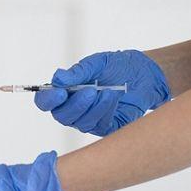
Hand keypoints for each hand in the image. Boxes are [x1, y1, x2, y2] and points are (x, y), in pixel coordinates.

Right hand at [35, 50, 170, 135]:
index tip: (60, 93)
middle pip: (62, 116)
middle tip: (90, 91)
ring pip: (82, 123)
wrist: (144, 74)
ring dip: (94, 108)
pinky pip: (100, 126)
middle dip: (76, 105)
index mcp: (64, 91)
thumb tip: (57, 79)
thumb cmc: (117, 66)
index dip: (48, 100)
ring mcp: (88, 119)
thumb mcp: (97, 63)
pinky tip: (114, 98)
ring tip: (108, 91)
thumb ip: (77, 72)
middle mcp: (73, 108)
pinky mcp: (106, 127)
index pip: (45, 102)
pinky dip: (106, 111)